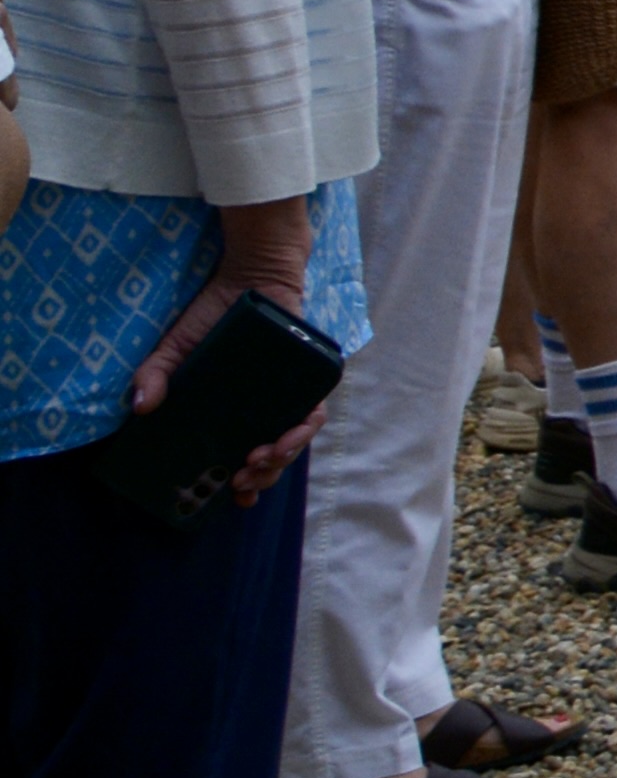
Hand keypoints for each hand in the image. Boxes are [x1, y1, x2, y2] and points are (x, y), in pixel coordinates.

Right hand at [134, 257, 328, 503]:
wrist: (251, 276)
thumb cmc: (212, 316)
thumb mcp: (175, 347)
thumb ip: (154, 374)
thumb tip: (140, 406)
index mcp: (233, 413)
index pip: (241, 457)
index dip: (242, 485)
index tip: (233, 500)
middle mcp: (263, 409)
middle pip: (271, 456)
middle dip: (260, 475)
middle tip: (242, 478)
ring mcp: (286, 394)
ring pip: (294, 439)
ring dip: (282, 456)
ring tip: (261, 457)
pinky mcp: (308, 375)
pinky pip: (315, 408)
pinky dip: (307, 424)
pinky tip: (294, 430)